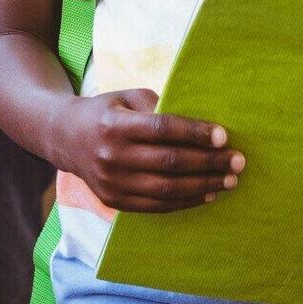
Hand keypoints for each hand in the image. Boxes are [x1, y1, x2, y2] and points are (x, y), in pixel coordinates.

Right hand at [46, 87, 243, 212]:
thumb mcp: (127, 97)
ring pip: (167, 189)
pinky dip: (185, 201)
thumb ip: (159, 106)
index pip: (163, 129)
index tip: (224, 135)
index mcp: (115, 125)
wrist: (64, 138)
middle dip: (209, 162)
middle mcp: (112, 156)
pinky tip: (207, 194)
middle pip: (170, 162)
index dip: (195, 132)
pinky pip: (157, 206)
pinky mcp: (115, 201)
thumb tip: (198, 123)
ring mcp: (112, 183)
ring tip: (230, 180)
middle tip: (238, 161)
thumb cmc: (106, 112)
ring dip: (204, 185)